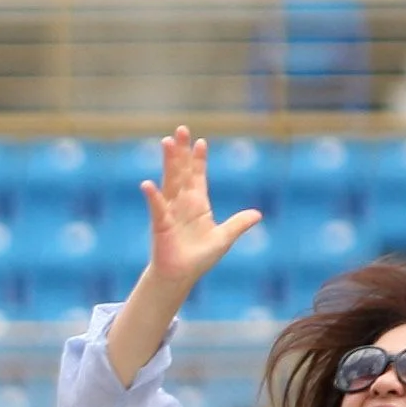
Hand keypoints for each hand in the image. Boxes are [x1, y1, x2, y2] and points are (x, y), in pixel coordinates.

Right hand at [138, 125, 262, 289]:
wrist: (181, 276)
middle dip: (181, 151)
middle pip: (182, 171)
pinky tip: (148, 184)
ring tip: (166, 142)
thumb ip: (239, 224)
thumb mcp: (224, 238)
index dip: (199, 160)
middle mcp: (183, 203)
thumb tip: (257, 214)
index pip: (198, 176)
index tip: (200, 142)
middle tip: (181, 130)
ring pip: (170, 181)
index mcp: (198, 204)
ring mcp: (170, 211)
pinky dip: (153, 197)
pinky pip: (157, 208)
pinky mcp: (161, 224)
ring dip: (168, 162)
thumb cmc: (199, 258)